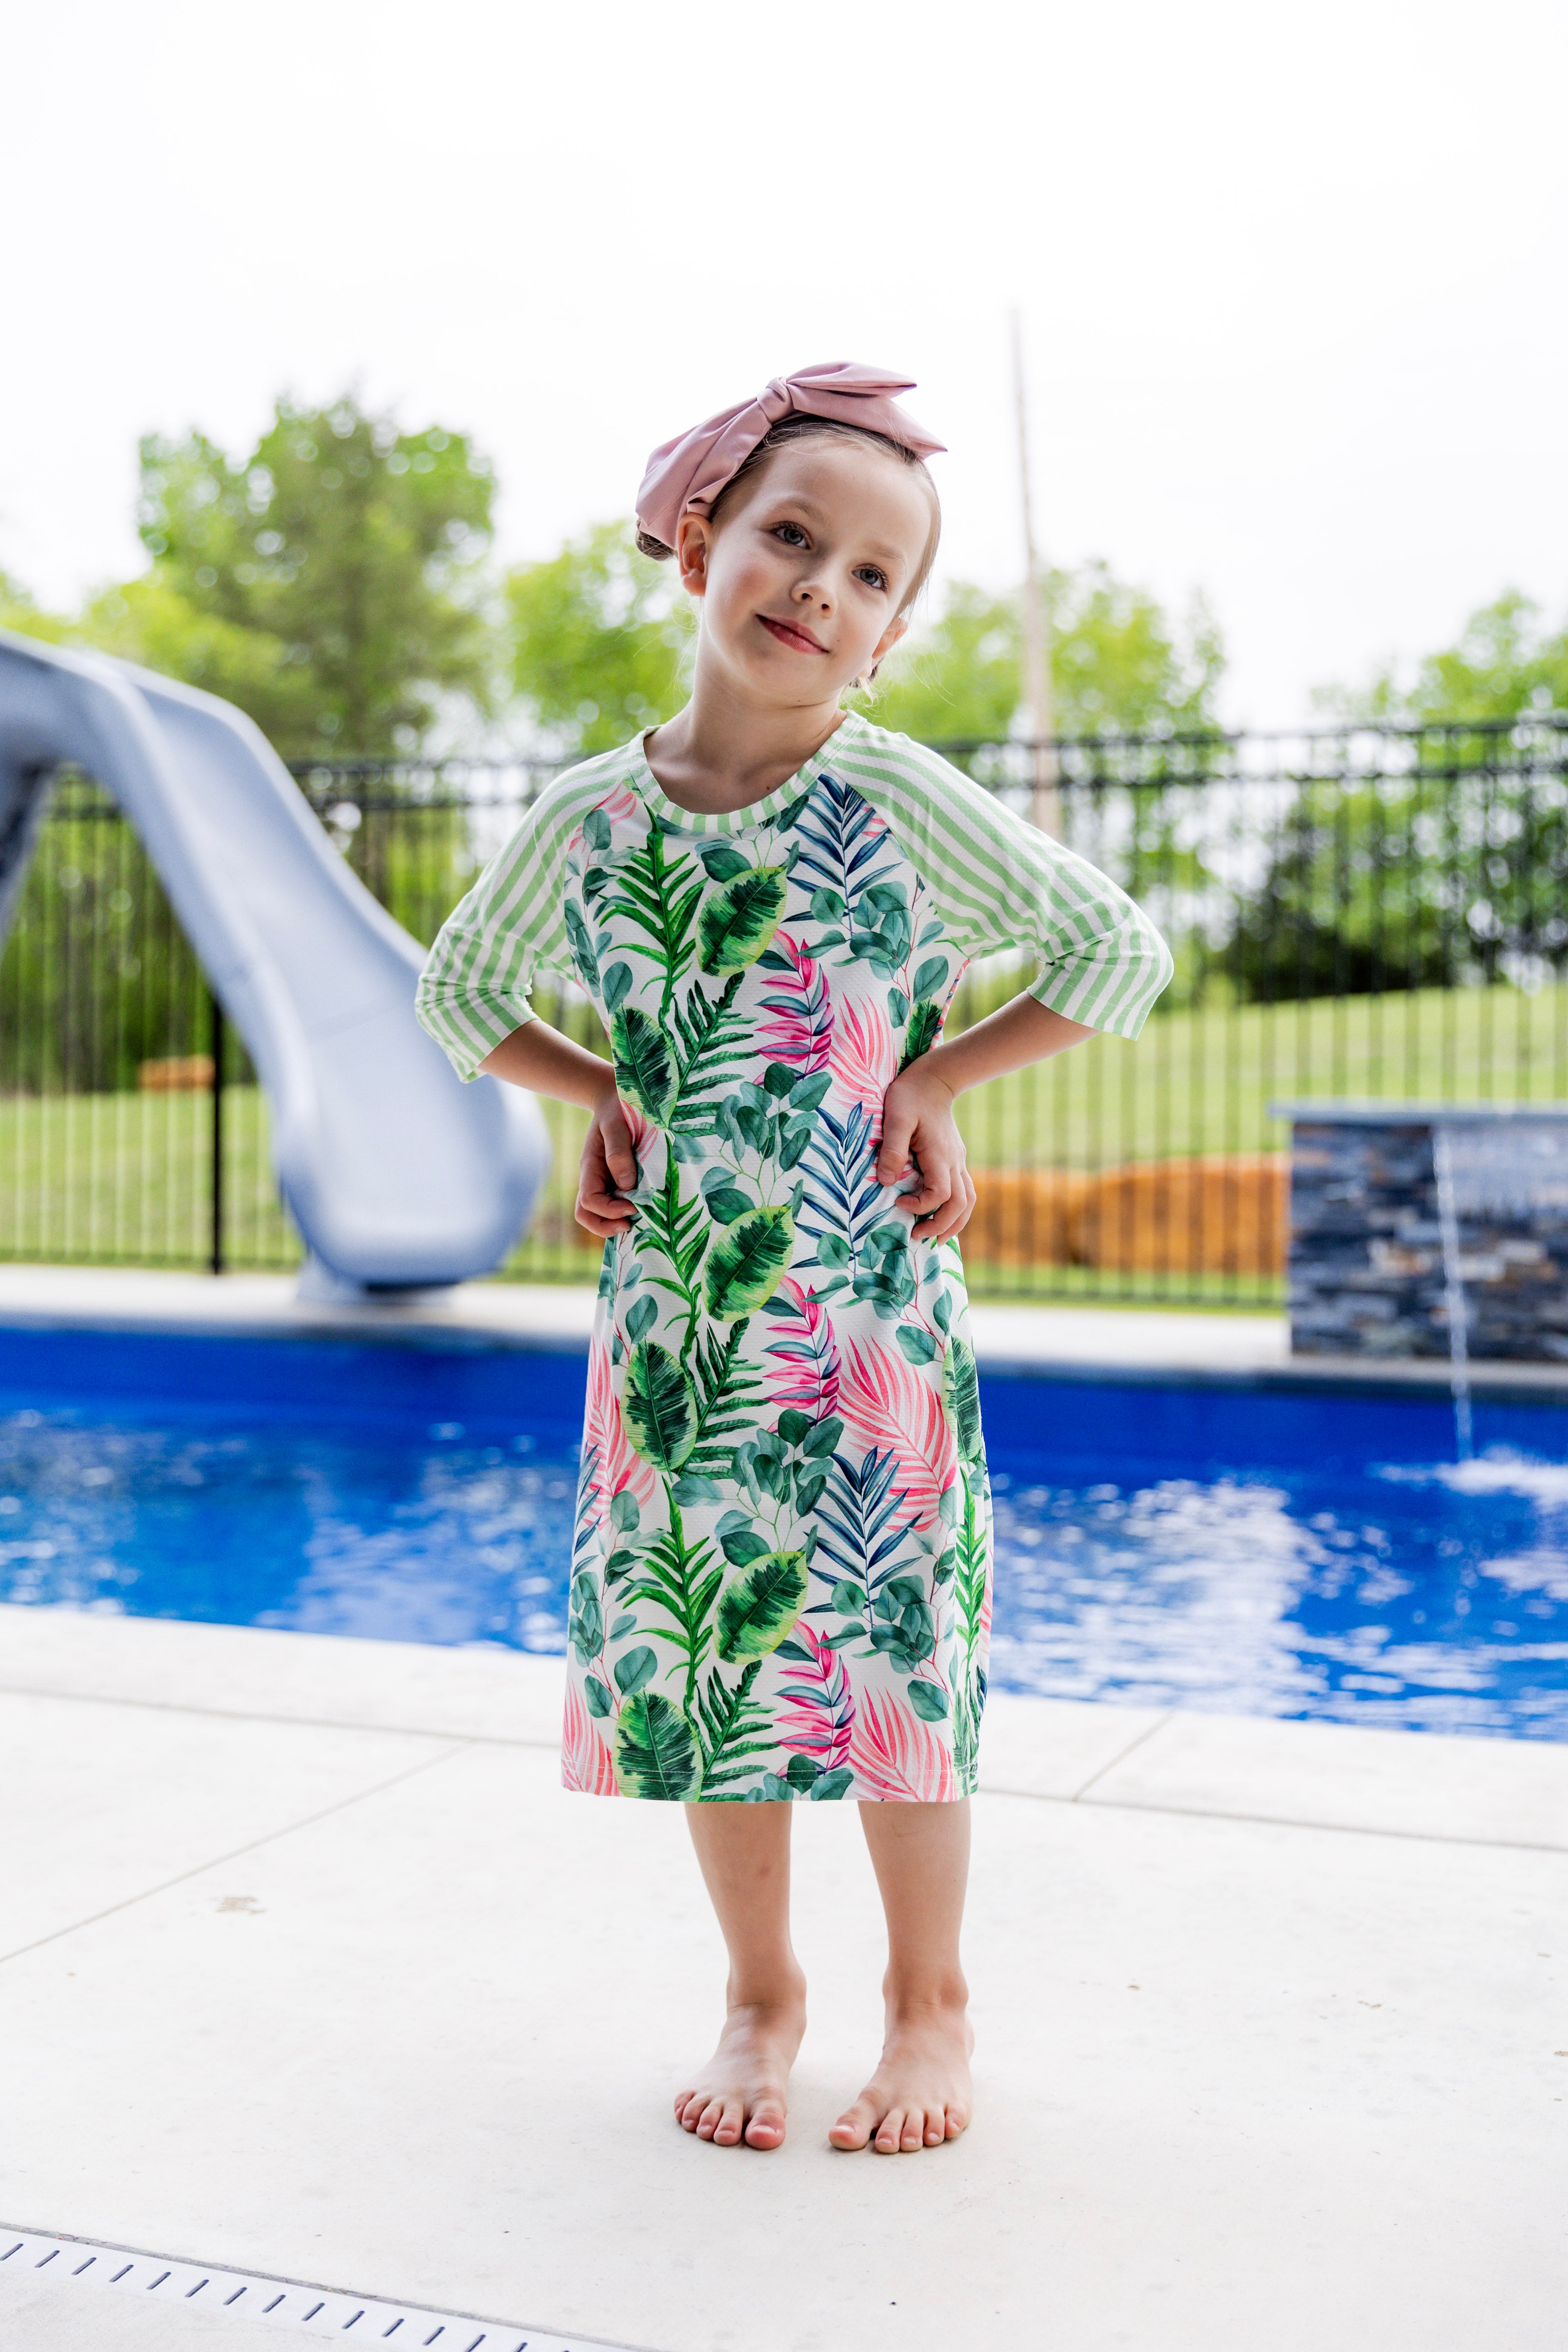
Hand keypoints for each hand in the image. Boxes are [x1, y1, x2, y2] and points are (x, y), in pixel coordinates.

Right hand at [575, 1087, 639, 1236]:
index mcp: (590, 1166)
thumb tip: (626, 1185)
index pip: (589, 1201)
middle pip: (587, 1214)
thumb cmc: (617, 1108)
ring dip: (616, 1221)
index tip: (633, 1207)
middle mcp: (595, 1178)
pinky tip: (646, 1209)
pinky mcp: (618, 1180)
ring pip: (599, 1213)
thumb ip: (618, 1152)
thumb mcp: (616, 1125)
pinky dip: (626, 1211)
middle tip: (632, 1224)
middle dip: (606, 1225)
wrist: (616, 1098)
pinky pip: (616, 1203)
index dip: (609, 1210)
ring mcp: (605, 1181)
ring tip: (641, 1220)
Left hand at [876, 1062, 975, 1241]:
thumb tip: (887, 1182)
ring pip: (968, 1200)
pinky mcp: (955, 1159)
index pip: (940, 1193)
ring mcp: (958, 1161)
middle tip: (917, 1237)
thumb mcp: (895, 1118)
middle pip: (960, 1204)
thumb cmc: (910, 1096)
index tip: (897, 1202)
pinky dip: (956, 1209)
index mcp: (940, 1155)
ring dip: (955, 1222)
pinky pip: (964, 1191)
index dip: (920, 1206)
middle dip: (941, 1226)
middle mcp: (954, 1161)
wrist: (934, 1079)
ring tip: (936, 1239)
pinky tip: (941, 1217)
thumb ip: (892, 1149)